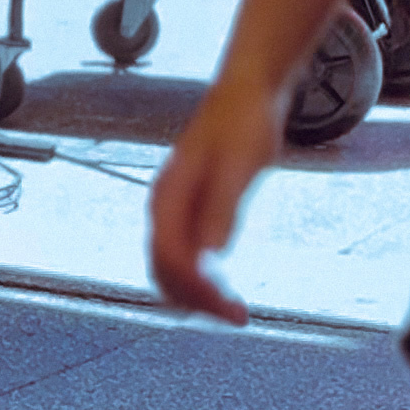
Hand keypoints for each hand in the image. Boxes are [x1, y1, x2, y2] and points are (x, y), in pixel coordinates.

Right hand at [148, 82, 282, 324]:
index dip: (197, 290)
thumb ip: (222, 208)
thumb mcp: (239, 165)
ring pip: (170, 268)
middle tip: (237, 317)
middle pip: (164, 270)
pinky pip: (183, 256)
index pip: (171, 257)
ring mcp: (175, 209)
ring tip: (232, 310)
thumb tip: (212, 255)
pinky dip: (200, 279)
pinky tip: (223, 286)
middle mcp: (164, 206)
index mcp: (170, 195)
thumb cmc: (242, 122)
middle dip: (196, 301)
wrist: (246, 92)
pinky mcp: (189, 210)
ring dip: (197, 295)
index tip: (230, 310)